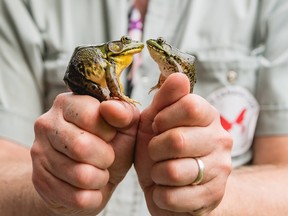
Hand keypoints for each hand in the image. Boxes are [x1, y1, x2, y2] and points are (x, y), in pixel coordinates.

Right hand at [31, 93, 138, 215]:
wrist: (90, 177)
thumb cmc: (110, 146)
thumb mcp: (125, 126)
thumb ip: (124, 113)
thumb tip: (111, 107)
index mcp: (67, 103)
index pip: (90, 116)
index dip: (108, 131)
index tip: (109, 135)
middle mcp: (47, 124)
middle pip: (81, 147)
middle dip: (105, 157)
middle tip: (107, 158)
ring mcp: (39, 153)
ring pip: (81, 175)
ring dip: (100, 178)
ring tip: (98, 171)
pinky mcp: (40, 182)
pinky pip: (77, 197)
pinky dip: (93, 196)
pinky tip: (89, 186)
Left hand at [135, 73, 231, 214]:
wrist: (175, 186)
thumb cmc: (162, 149)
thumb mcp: (156, 120)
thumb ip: (164, 99)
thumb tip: (178, 76)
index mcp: (208, 115)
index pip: (190, 106)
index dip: (163, 118)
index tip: (157, 126)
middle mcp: (220, 139)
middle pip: (178, 140)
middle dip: (154, 149)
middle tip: (156, 152)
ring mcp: (221, 169)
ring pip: (173, 171)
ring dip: (156, 174)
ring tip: (161, 172)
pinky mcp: (213, 196)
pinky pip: (173, 197)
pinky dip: (160, 194)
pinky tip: (166, 189)